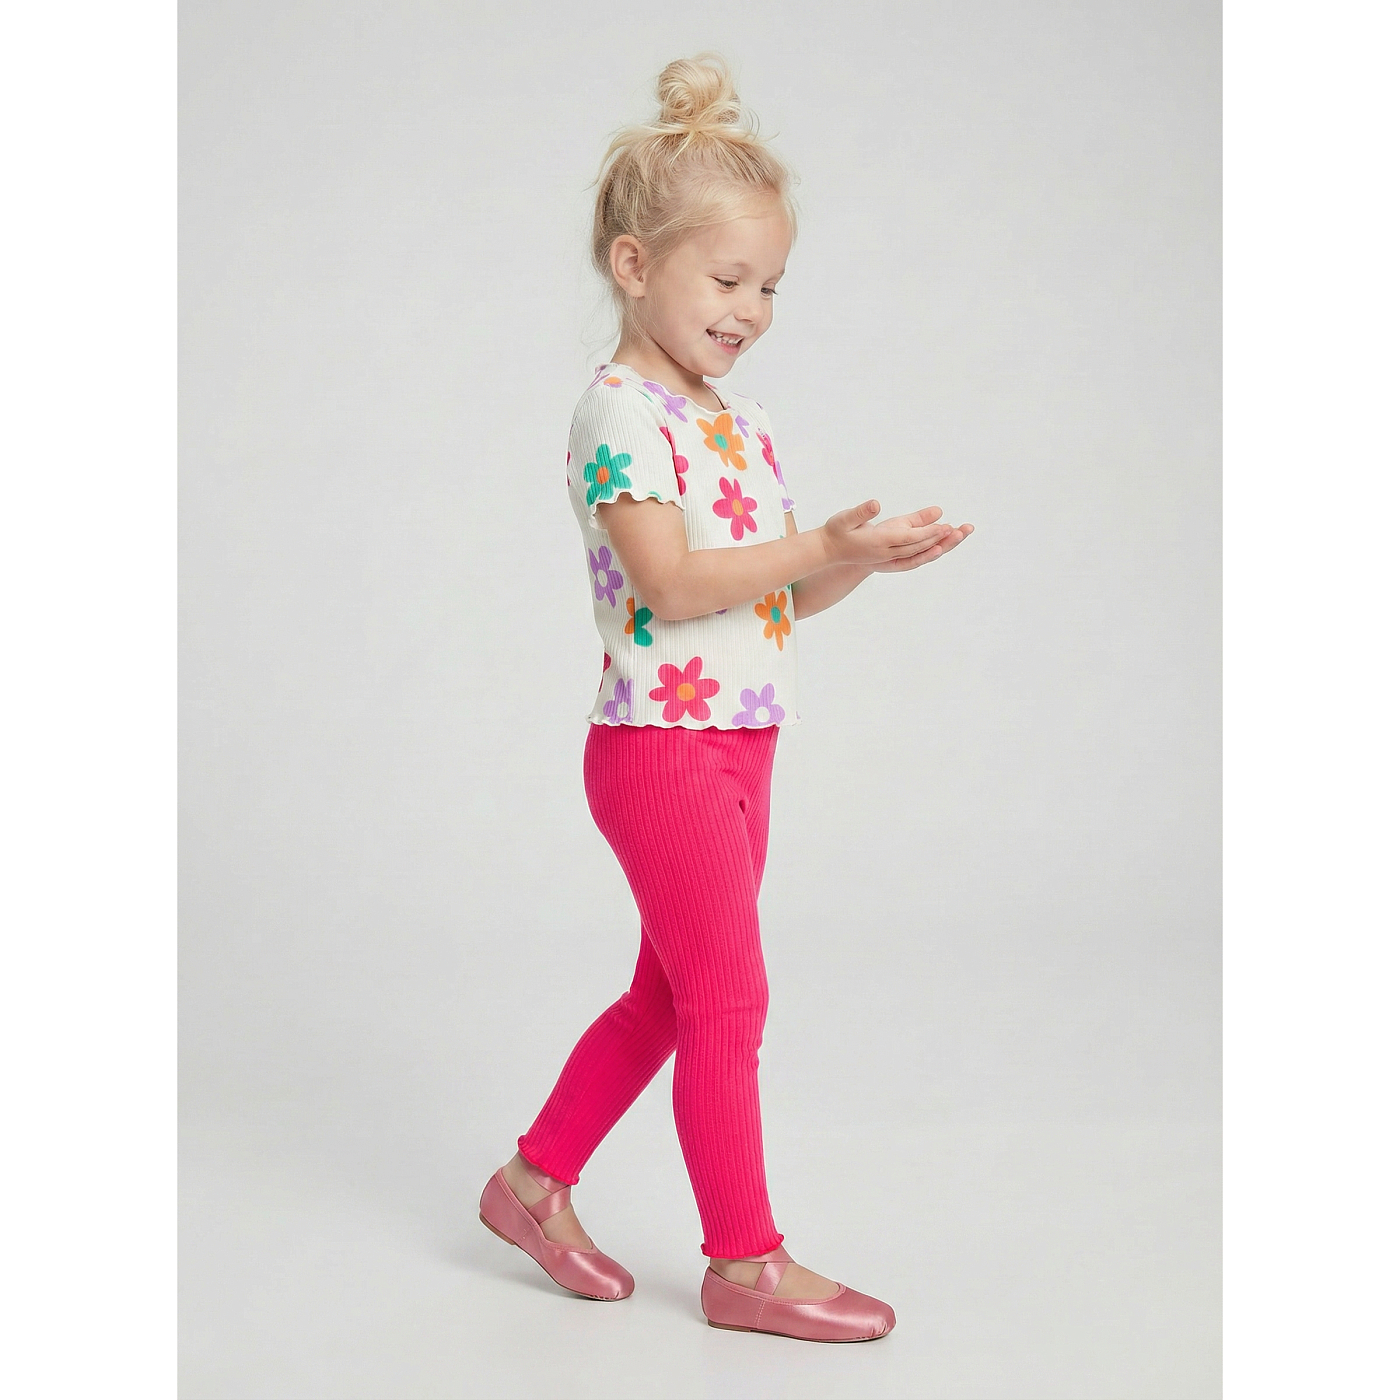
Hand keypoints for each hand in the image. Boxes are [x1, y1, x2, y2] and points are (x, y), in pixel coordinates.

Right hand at [821, 500, 969, 568]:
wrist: (827, 551)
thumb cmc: (835, 531)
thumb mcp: (845, 518)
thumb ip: (861, 512)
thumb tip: (876, 504)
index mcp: (878, 542)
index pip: (908, 538)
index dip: (927, 532)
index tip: (945, 526)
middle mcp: (885, 553)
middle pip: (917, 547)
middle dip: (939, 539)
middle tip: (959, 531)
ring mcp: (887, 558)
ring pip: (917, 553)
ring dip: (937, 545)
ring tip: (955, 536)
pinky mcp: (888, 559)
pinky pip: (912, 556)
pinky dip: (927, 551)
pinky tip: (938, 546)